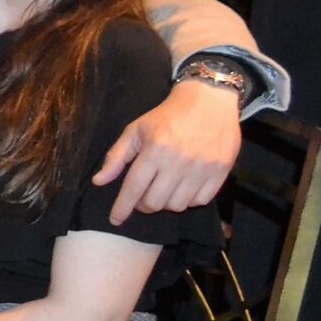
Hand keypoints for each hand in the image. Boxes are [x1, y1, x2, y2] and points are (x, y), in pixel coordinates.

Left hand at [94, 78, 238, 220]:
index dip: (122, 207)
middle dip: (144, 205)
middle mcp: (179, 161)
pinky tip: (183, 189)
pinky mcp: (222, 171)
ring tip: (163, 191)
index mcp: (155, 150)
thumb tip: (99, 181)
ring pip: (178, 205)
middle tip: (142, 198)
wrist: (208, 101)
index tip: (115, 219)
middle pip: (155, 202)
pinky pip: (201, 201)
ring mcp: (203, 168)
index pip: (134, 188)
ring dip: (166, 204)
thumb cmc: (167, 116)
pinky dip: (189, 201)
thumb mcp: (135, 130)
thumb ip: (116, 156)